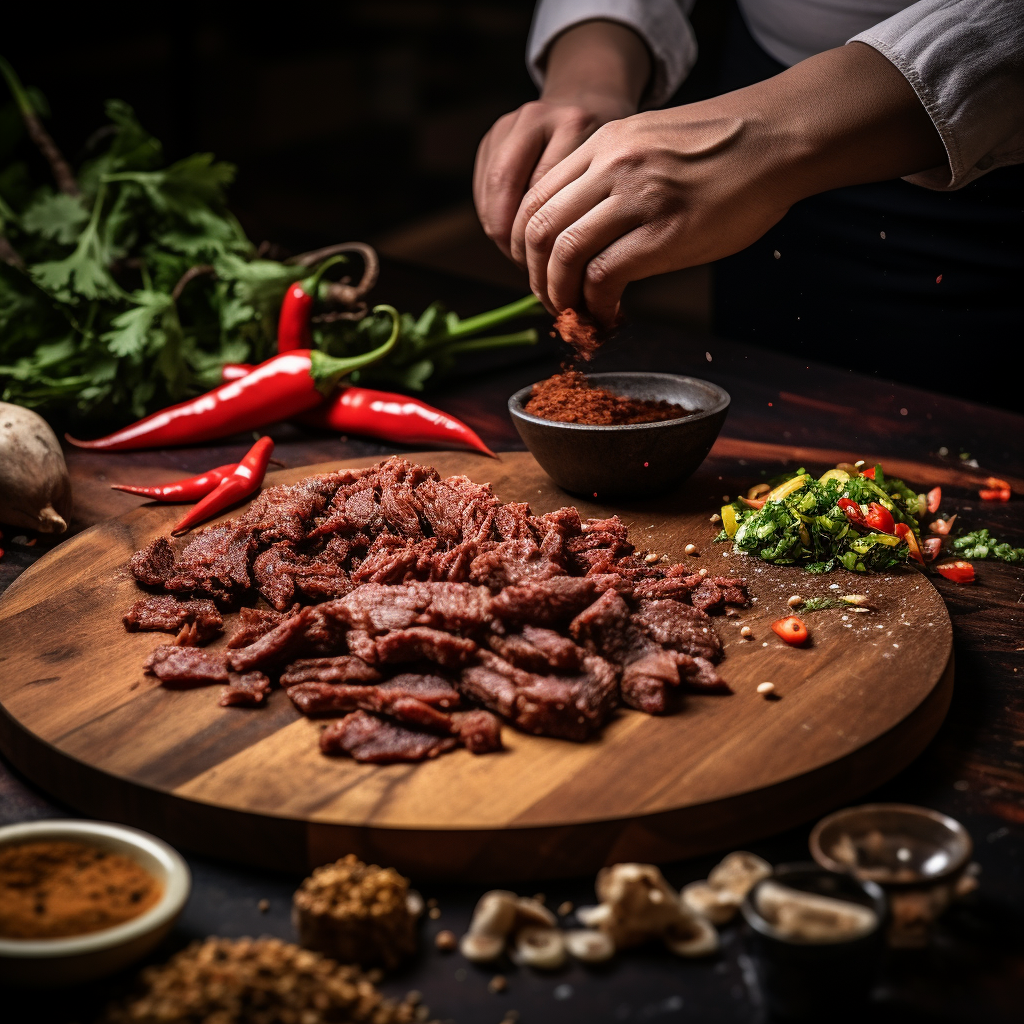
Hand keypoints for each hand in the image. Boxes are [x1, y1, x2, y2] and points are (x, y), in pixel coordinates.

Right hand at [474, 97, 630, 259]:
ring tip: (524, 258)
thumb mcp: (615, 174)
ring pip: (489, 194)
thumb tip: (572, 269)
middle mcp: (535, 118)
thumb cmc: (606, 148)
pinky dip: (495, 220)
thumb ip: (596, 207)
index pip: (543, 192)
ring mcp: (507, 125)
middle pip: (506, 188)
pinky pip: (482, 191)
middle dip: (514, 238)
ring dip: (502, 233)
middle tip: (531, 269)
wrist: (588, 102)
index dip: (544, 236)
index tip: (555, 268)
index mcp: (572, 124)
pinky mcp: (490, 138)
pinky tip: (514, 237)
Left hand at [510, 105, 791, 321]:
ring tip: (577, 316)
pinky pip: (604, 276)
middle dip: (537, 279)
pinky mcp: (665, 232)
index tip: (542, 273)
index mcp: (604, 143)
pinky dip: (597, 305)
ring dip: (561, 297)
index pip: (534, 200)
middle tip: (554, 304)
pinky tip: (610, 315)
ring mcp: (637, 197)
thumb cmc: (727, 150)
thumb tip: (589, 234)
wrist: (781, 137)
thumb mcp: (654, 144)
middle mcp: (611, 165)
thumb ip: (614, 179)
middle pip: (539, 231)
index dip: (527, 248)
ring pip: (564, 256)